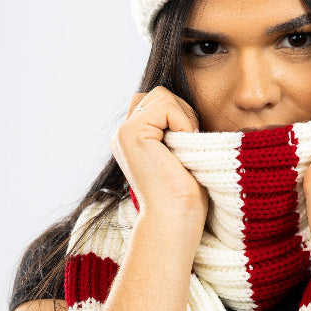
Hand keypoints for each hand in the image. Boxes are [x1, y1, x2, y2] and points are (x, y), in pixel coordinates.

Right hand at [110, 88, 207, 226]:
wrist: (175, 215)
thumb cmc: (185, 192)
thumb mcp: (178, 151)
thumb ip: (172, 127)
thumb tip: (184, 104)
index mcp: (132, 139)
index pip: (155, 102)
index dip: (177, 114)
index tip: (187, 142)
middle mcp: (123, 134)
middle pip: (159, 94)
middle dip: (181, 112)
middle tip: (188, 142)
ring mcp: (123, 132)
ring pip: (162, 95)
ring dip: (183, 117)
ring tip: (183, 146)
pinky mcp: (130, 133)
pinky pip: (166, 106)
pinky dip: (182, 122)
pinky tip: (180, 146)